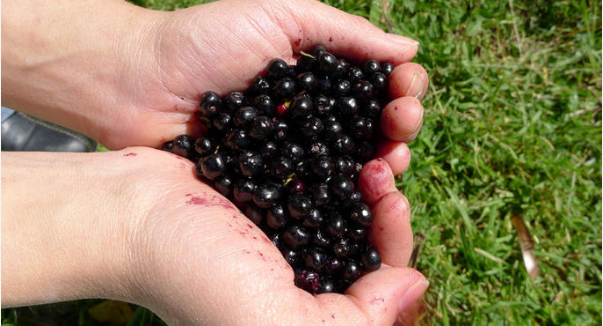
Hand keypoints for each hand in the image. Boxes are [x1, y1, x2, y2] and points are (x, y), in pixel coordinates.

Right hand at [2, 150, 425, 324]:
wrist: (129, 213)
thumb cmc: (191, 272)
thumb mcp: (274, 321)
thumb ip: (353, 323)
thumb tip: (414, 285)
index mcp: (307, 305)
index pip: (377, 281)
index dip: (395, 242)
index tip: (394, 201)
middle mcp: (301, 268)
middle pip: (365, 237)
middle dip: (384, 202)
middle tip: (384, 164)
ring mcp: (284, 227)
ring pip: (345, 200)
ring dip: (365, 171)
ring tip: (369, 150)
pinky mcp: (267, 190)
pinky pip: (316, 173)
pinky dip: (334, 155)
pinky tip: (341, 134)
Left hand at [3, 0, 427, 153]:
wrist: (138, 81)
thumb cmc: (205, 40)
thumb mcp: (281, 15)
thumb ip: (344, 33)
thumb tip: (409, 50)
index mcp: (317, 81)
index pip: (373, 89)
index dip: (400, 90)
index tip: (408, 90)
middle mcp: (310, 120)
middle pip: (369, 130)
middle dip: (398, 126)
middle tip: (403, 123)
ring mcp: (290, 156)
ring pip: (349, 166)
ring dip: (380, 164)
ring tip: (391, 161)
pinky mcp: (267, 187)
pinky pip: (311, 195)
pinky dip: (339, 195)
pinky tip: (360, 191)